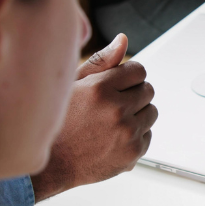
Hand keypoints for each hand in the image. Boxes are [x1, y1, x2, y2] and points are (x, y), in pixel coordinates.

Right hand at [31, 34, 157, 199]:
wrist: (53, 164)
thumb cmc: (59, 123)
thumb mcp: (72, 85)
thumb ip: (101, 61)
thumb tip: (123, 41)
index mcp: (100, 89)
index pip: (139, 70)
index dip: (128, 75)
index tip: (118, 83)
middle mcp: (116, 110)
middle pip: (148, 90)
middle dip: (133, 93)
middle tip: (111, 104)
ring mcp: (127, 133)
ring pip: (151, 113)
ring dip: (137, 114)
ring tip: (111, 121)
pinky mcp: (133, 153)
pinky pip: (148, 135)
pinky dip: (135, 135)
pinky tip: (113, 137)